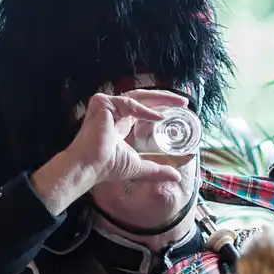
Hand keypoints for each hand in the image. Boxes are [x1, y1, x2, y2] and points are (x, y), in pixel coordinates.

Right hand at [31, 90, 187, 214]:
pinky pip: (129, 103)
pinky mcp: (102, 103)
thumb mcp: (139, 166)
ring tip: (178, 104)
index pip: (143, 109)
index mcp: (121, 123)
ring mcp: (107, 105)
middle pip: (143, 98)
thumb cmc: (108, 167)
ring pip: (138, 96)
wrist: (90, 167)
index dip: (161, 107)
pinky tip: (159, 118)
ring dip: (160, 99)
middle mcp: (114, 111)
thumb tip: (176, 177)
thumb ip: (157, 169)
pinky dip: (145, 110)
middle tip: (184, 102)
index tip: (179, 110)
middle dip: (164, 99)